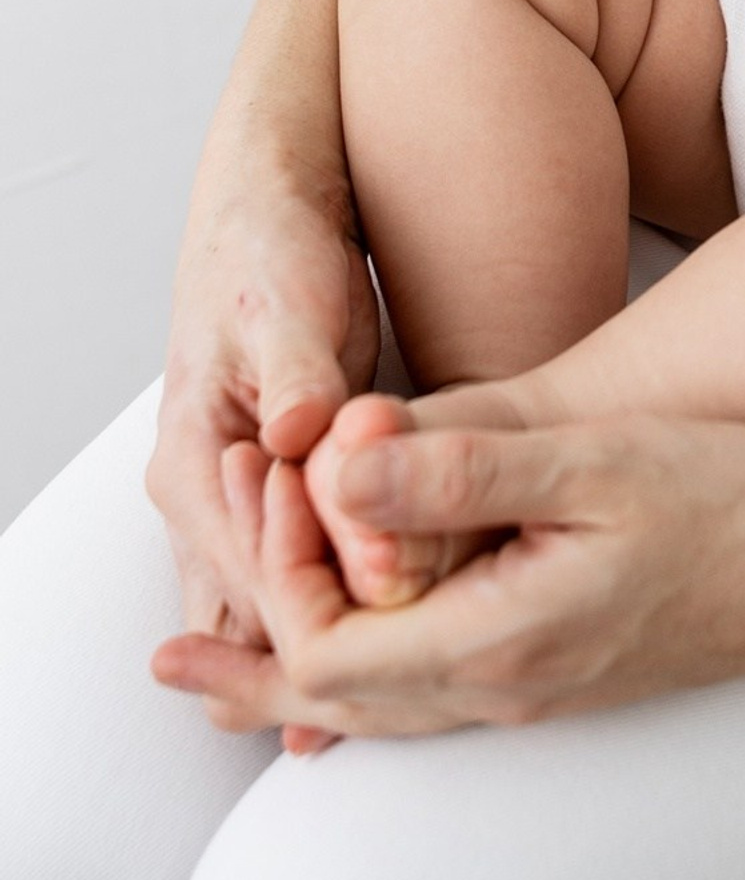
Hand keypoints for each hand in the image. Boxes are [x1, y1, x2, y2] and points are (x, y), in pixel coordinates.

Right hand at [145, 167, 380, 645]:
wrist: (269, 215)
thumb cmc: (270, 254)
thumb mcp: (286, 307)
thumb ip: (295, 377)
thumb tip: (296, 432)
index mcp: (192, 463)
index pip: (247, 575)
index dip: (321, 601)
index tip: (396, 607)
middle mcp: (204, 500)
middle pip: (255, 616)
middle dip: (330, 641)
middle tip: (414, 662)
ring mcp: (240, 505)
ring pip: (277, 609)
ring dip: (340, 630)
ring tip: (418, 664)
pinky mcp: (281, 496)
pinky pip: (305, 573)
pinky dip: (348, 598)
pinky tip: (408, 624)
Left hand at [151, 408, 744, 739]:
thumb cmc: (732, 494)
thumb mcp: (594, 463)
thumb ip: (462, 470)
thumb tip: (336, 467)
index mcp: (500, 639)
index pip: (332, 646)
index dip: (278, 577)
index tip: (266, 490)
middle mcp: (509, 685)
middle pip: (343, 705)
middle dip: (255, 675)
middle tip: (171, 665)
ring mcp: (541, 687)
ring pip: (390, 710)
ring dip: (306, 683)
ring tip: (234, 675)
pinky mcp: (567, 668)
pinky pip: (437, 695)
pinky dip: (374, 676)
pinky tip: (370, 651)